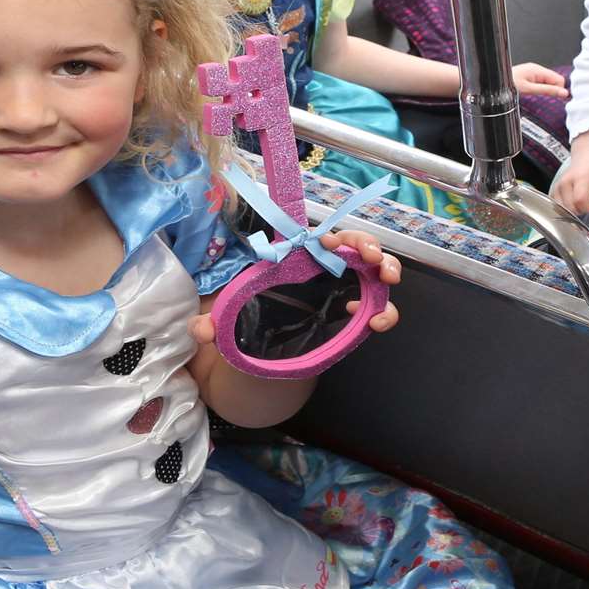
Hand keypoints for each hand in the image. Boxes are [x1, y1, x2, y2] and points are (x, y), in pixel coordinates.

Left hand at [186, 229, 402, 344]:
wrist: (259, 353)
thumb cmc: (247, 320)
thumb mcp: (227, 322)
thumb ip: (213, 324)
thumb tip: (201, 329)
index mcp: (296, 261)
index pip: (318, 238)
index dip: (330, 236)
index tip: (329, 243)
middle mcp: (323, 270)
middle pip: (354, 246)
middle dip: (368, 245)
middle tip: (372, 259)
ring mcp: (342, 291)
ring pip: (373, 271)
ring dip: (386, 270)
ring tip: (387, 281)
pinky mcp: (352, 315)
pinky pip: (377, 306)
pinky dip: (383, 309)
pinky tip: (372, 320)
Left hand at [512, 63, 568, 98]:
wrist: (494, 82)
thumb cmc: (508, 83)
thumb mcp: (529, 89)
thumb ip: (547, 90)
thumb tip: (563, 93)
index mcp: (537, 70)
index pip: (559, 79)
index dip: (559, 90)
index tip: (556, 99)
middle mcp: (536, 69)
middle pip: (554, 80)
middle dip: (553, 90)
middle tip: (544, 99)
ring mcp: (532, 72)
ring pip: (548, 82)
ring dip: (545, 91)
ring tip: (536, 96)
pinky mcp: (529, 76)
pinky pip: (540, 83)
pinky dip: (540, 89)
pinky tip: (533, 94)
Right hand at [551, 150, 588, 213]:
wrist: (587, 156)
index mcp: (581, 177)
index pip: (580, 200)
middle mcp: (566, 182)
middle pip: (571, 208)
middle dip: (584, 211)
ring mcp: (558, 187)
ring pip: (564, 210)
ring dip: (576, 210)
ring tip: (585, 201)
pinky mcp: (554, 192)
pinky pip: (559, 208)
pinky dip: (568, 209)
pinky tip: (576, 202)